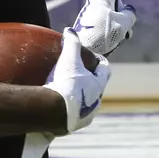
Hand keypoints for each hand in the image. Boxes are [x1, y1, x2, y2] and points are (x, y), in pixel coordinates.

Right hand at [20, 30, 111, 157]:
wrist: (53, 112)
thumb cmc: (66, 84)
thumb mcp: (69, 59)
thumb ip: (72, 44)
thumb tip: (70, 31)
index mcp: (98, 85)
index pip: (105, 71)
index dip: (100, 63)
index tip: (95, 58)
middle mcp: (95, 102)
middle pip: (97, 89)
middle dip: (91, 82)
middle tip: (80, 74)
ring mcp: (85, 116)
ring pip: (87, 105)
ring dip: (81, 98)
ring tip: (69, 93)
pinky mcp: (72, 127)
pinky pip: (73, 116)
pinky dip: (68, 110)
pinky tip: (59, 108)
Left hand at [72, 0, 137, 54]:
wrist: (81, 53)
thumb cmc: (101, 36)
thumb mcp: (123, 23)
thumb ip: (131, 13)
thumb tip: (128, 10)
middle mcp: (100, 0)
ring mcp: (99, 11)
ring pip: (120, 11)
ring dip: (123, 23)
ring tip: (113, 35)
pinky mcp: (98, 22)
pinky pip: (115, 22)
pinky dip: (120, 30)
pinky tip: (113, 40)